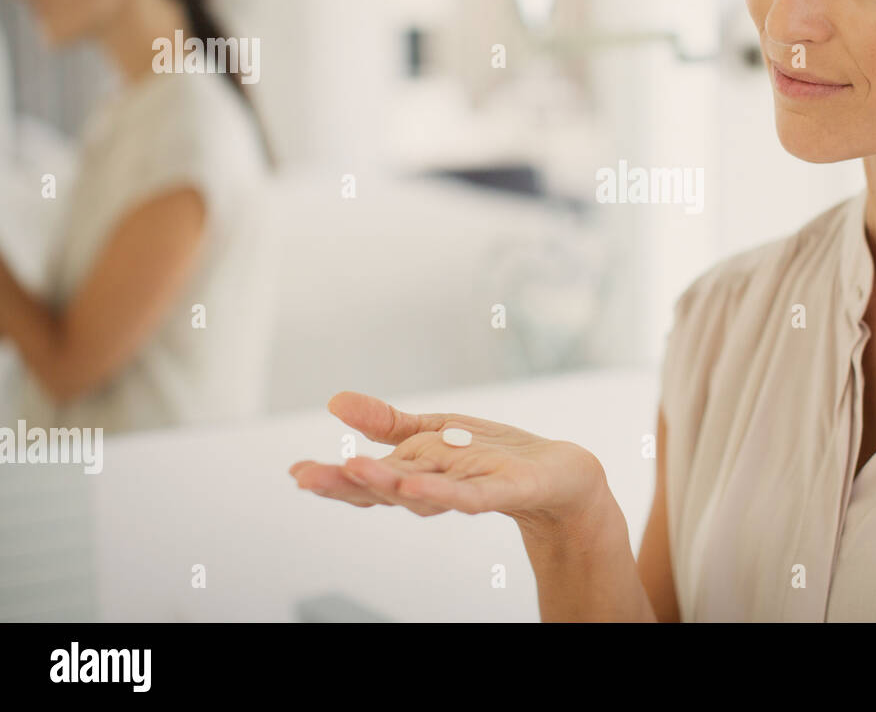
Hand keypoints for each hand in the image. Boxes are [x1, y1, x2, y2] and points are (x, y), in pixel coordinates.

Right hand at [289, 391, 611, 535]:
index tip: (296, 471)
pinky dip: (444, 490)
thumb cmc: (494, 455)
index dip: (331, 479)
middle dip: (345, 484)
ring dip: (387, 481)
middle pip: (385, 489)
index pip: (367, 478)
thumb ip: (387, 423)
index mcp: (415, 474)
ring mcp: (467, 491)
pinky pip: (470, 494)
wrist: (558, 473)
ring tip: (352, 468)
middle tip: (307, 476)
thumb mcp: (435, 429)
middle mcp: (435, 489)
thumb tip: (334, 401)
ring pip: (421, 492)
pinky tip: (418, 483)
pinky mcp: (502, 490)